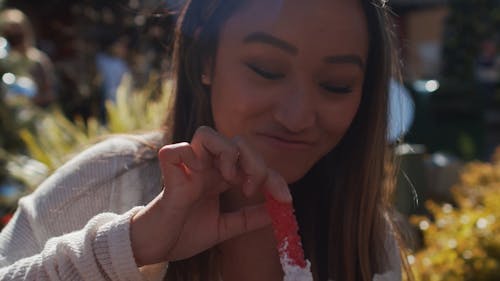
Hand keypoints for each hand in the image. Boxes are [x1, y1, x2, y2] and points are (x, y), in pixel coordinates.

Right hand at [130, 126, 291, 265]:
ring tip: (227, 177)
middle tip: (252, 187)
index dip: (273, 177)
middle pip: (235, 141)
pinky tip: (198, 176)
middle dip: (253, 161)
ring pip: (206, 133)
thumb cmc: (184, 234)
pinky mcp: (168, 174)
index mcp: (219, 178)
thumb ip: (248, 219)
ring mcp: (187, 168)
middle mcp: (205, 168)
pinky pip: (175, 150)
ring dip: (225, 152)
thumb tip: (277, 213)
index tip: (285, 199)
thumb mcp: (224, 228)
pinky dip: (189, 156)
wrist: (156, 249)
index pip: (251, 163)